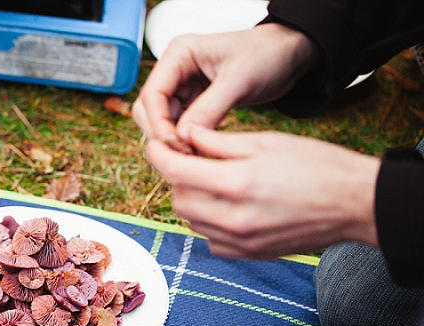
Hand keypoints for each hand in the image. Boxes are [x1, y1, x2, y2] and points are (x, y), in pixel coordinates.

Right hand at [133, 23, 319, 141]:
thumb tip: (181, 138)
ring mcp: (183, 86)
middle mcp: (175, 69)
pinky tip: (199, 153)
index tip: (175, 146)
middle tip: (184, 156)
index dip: (158, 123)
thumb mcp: (238, 81)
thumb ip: (208, 109)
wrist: (288, 54)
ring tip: (194, 158)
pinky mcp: (193, 102)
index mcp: (179, 54)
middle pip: (149, 110)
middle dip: (162, 134)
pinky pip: (179, 126)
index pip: (152, 94)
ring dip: (173, 141)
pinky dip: (185, 140)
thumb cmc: (267, 54)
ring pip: (162, 121)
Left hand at [144, 126, 380, 258]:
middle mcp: (232, 217)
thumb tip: (186, 138)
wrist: (354, 204)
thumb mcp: (266, 141)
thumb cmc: (317, 166)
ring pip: (191, 220)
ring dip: (193, 199)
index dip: (158, 154)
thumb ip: (219, 142)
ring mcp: (239, 241)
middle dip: (178, 177)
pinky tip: (228, 206)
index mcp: (235, 183)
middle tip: (194, 160)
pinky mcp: (247, 254)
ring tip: (216, 181)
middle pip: (178, 197)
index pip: (175, 170)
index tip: (154, 145)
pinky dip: (208, 222)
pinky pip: (209, 239)